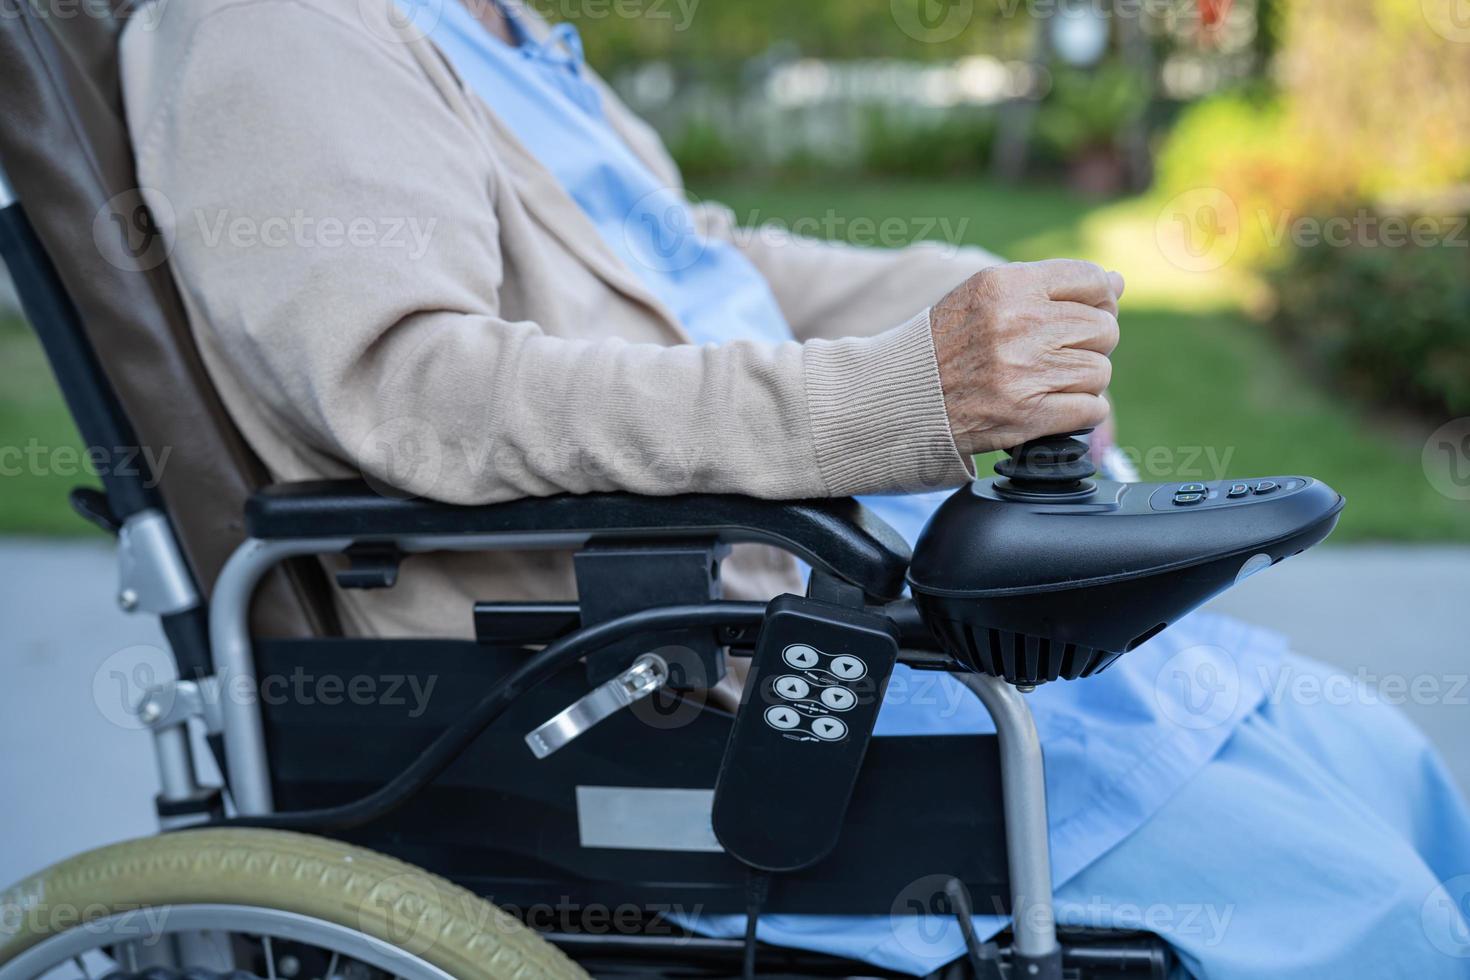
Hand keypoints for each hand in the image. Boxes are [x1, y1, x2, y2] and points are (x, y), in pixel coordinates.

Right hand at [930, 259, 1122, 455]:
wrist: (902, 397)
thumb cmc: (946, 344)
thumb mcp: (986, 296)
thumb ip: (1050, 285)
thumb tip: (1117, 282)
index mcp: (1006, 285)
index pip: (1091, 280)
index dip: (1099, 299)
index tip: (1084, 314)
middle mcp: (1018, 323)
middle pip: (1103, 328)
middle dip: (1089, 343)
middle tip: (1058, 353)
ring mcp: (1024, 371)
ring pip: (1100, 370)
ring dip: (1083, 380)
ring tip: (1048, 381)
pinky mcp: (1027, 415)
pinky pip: (1092, 409)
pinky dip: (1082, 411)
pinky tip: (1053, 406)